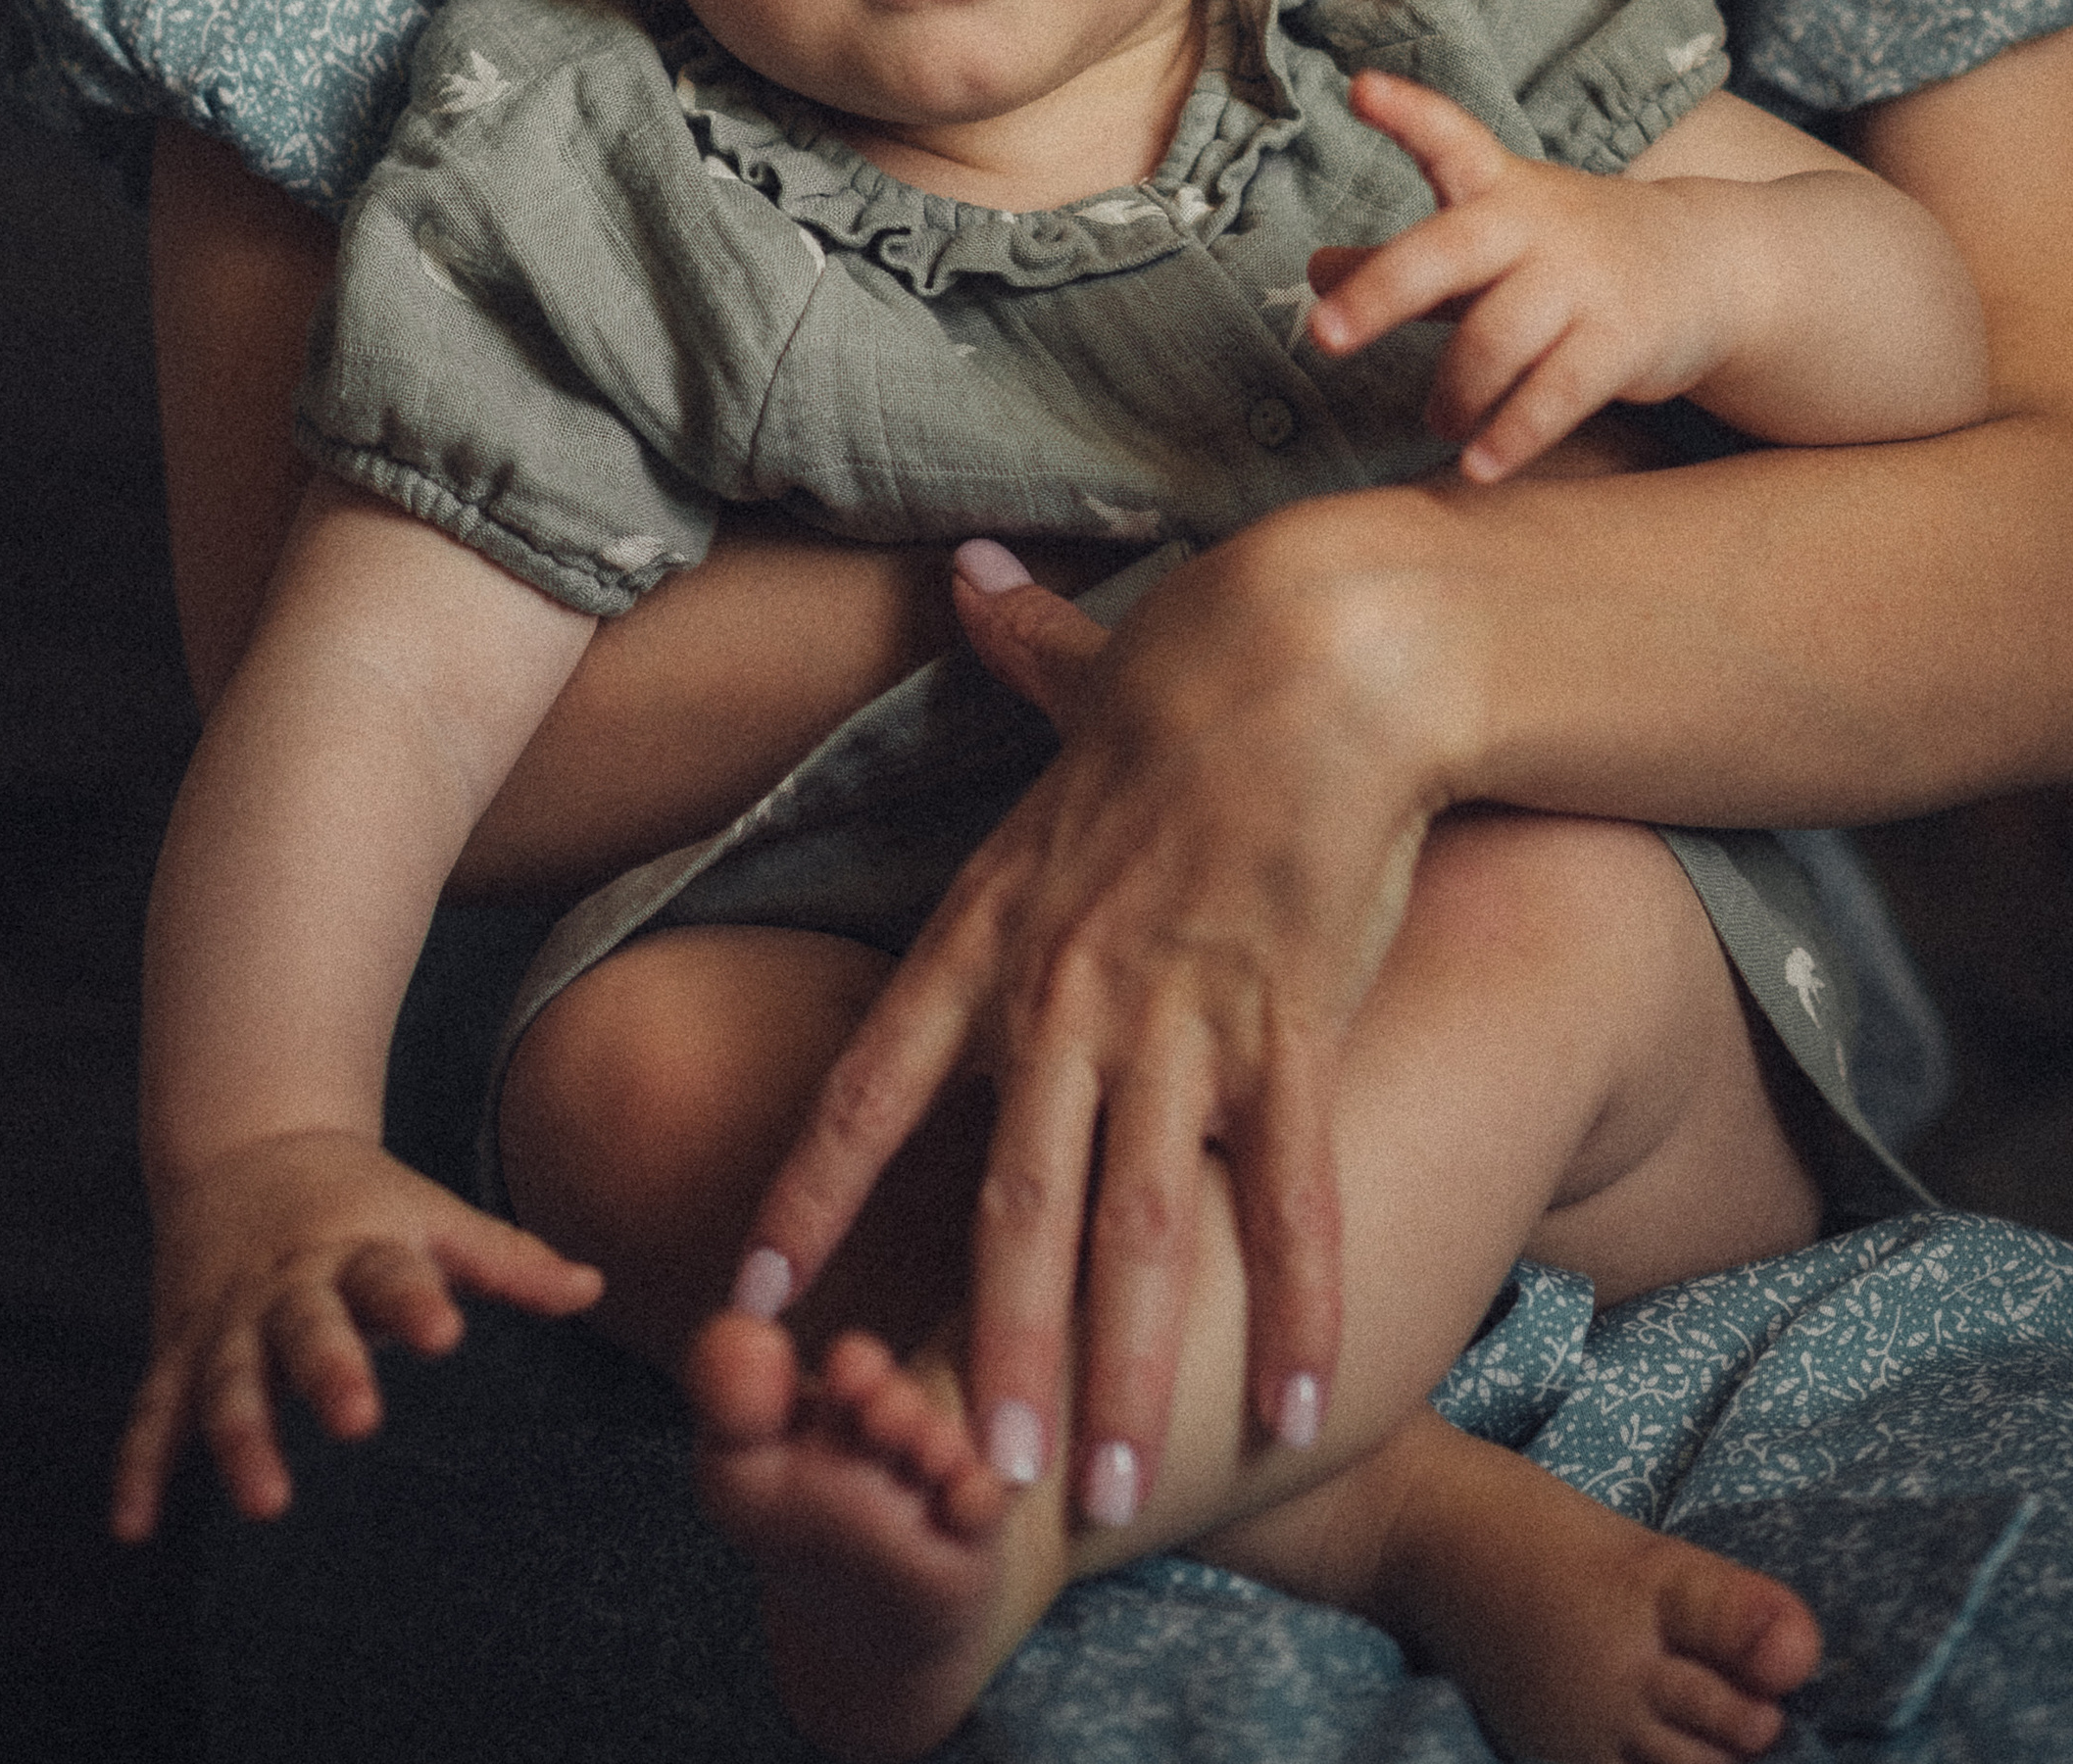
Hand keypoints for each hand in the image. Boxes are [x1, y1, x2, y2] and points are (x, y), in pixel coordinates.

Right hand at [112, 1129, 601, 1539]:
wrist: (245, 1149)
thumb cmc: (361, 1202)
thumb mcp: (430, 1215)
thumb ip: (505, 1260)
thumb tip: (594, 1290)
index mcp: (355, 1245)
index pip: (390, 1272)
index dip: (416, 1301)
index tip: (445, 1334)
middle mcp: (287, 1283)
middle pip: (305, 1325)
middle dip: (328, 1370)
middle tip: (359, 1418)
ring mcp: (226, 1317)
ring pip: (226, 1376)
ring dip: (241, 1435)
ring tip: (266, 1499)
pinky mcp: (177, 1348)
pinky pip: (153, 1410)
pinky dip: (139, 1466)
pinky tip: (135, 1527)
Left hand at [729, 516, 1447, 1526]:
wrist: (1325, 644)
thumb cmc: (1208, 660)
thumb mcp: (1086, 675)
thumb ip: (1019, 652)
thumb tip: (970, 575)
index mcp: (997, 920)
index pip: (871, 1078)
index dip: (808, 1192)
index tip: (747, 1292)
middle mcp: (1070, 987)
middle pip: (1010, 1199)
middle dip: (984, 1352)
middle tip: (962, 1485)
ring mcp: (1182, 1013)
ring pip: (1137, 1225)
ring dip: (1121, 1370)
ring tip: (1110, 1496)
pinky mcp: (1292, 1021)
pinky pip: (1291, 1189)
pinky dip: (1295, 1302)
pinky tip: (1295, 1400)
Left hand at [1306, 72, 1748, 478]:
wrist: (1709, 265)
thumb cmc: (1569, 251)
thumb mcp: (1488, 236)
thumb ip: (1405, 256)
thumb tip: (1313, 268)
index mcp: (1498, 188)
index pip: (1451, 138)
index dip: (1407, 114)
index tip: (1360, 89)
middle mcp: (1536, 226)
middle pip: (1450, 251)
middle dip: (1382, 290)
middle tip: (1323, 335)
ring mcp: (1582, 282)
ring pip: (1495, 340)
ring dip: (1453, 393)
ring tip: (1439, 419)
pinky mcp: (1622, 341)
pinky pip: (1556, 395)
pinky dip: (1512, 436)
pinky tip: (1479, 466)